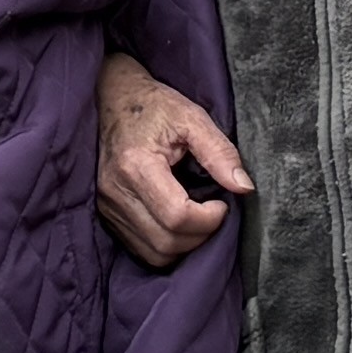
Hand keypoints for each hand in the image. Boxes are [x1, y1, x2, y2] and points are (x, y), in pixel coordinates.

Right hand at [94, 52, 243, 263]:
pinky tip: (179, 223)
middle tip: (214, 212)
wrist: (113, 99)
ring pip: (155, 253)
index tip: (222, 202)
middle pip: (167, 242)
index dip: (209, 219)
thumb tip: (244, 187)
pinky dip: (168, 246)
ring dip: (186, 245)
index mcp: (136, 165)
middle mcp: (116, 191)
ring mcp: (108, 207)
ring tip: (198, 218)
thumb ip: (220, 152)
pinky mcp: (107, 215)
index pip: (177, 216)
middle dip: (201, 235)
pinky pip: (143, 250)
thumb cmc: (154, 107)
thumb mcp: (192, 118)